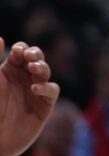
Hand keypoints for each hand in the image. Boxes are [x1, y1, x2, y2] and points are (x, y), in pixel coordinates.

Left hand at [0, 40, 58, 155]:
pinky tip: (35, 88)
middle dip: (35, 54)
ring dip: (41, 67)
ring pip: (45, 71)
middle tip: (30, 56)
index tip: (17, 51)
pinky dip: (46, 87)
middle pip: (36, 58)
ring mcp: (35, 91)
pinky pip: (52, 91)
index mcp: (10, 70)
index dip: (22, 49)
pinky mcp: (44, 106)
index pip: (21, 52)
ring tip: (33, 68)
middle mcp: (24, 78)